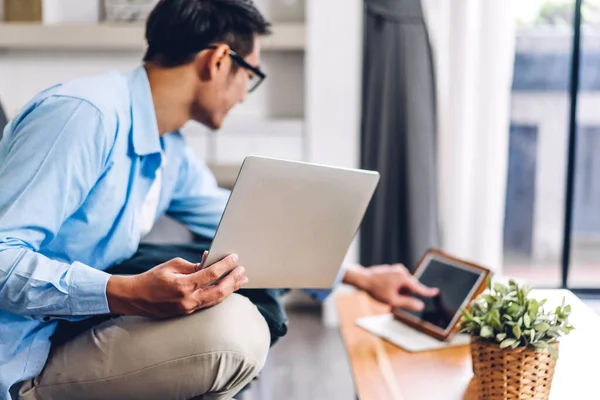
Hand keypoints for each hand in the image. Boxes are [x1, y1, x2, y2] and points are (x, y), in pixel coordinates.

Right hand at [106, 252, 247, 317]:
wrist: (134, 298)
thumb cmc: (152, 278)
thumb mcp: (172, 265)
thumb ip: (193, 265)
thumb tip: (210, 262)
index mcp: (183, 285)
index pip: (210, 274)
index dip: (225, 265)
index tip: (234, 258)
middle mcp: (187, 300)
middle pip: (218, 291)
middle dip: (233, 280)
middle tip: (243, 271)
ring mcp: (188, 309)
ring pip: (216, 299)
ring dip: (230, 289)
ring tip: (241, 280)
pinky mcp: (187, 313)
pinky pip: (208, 304)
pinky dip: (220, 295)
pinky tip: (227, 289)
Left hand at [343, 264, 438, 311]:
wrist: (363, 278)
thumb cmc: (376, 289)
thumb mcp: (393, 300)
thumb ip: (408, 303)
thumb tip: (420, 306)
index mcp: (404, 278)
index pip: (419, 287)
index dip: (428, 292)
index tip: (436, 292)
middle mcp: (402, 271)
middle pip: (410, 287)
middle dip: (404, 294)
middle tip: (392, 299)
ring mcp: (397, 269)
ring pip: (404, 284)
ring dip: (400, 290)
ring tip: (387, 293)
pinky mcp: (392, 269)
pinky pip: (399, 280)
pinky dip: (396, 286)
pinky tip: (386, 288)